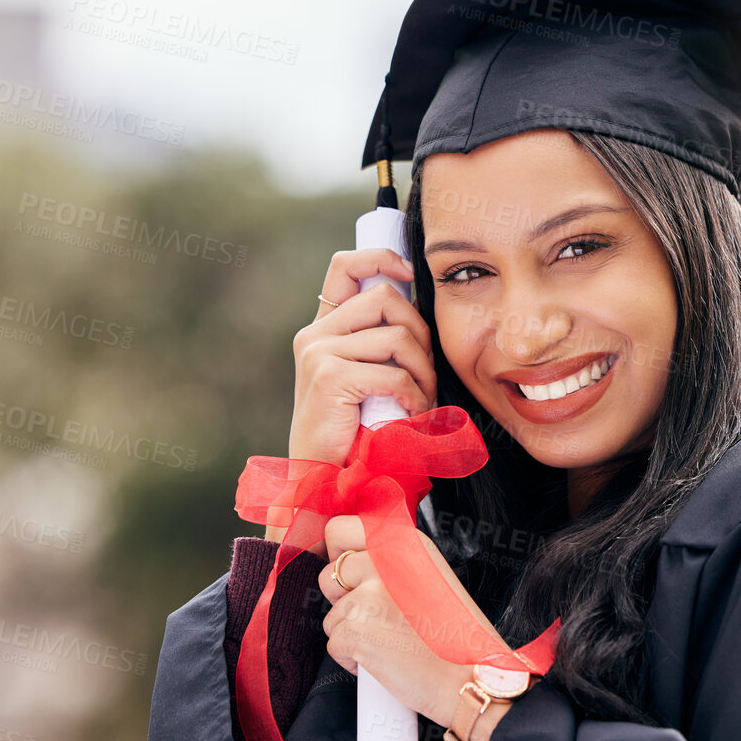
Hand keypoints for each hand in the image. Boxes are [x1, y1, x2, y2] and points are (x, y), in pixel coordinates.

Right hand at [263, 248, 437, 548]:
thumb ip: (381, 345)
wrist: (320, 484)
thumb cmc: (352, 438)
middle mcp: (314, 335)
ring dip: (422, 371)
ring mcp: (319, 353)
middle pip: (386, 298)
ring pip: (397, 335)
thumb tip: (420, 308)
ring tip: (420, 401)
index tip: (409, 272)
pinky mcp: (330, 377)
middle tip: (426, 373)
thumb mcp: (366, 383)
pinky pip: (392, 370)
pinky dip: (412, 394)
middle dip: (420, 332)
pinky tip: (409, 414)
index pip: (346, 265)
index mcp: (321, 330)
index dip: (381, 256)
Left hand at [317, 514, 507, 732]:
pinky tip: (385, 659)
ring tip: (391, 640)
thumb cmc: (455, 634)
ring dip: (354, 632)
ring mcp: (368, 595)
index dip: (338, 556)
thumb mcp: (427, 573)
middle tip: (380, 617)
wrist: (470, 676)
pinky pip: (333, 644)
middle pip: (329, 575)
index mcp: (402, 541)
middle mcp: (383, 561)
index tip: (349, 576)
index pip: (338, 529)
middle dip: (344, 600)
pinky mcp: (355, 630)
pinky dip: (352, 658)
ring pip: (332, 615)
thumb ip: (389, 560)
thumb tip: (347, 561)